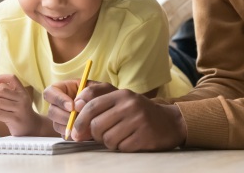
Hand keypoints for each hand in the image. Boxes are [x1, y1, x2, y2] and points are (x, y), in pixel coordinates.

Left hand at [0, 74, 40, 135]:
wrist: (32, 126)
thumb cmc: (20, 112)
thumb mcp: (15, 102)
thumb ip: (3, 96)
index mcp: (22, 91)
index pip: (12, 78)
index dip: (1, 77)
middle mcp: (22, 98)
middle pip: (2, 90)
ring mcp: (19, 108)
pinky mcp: (15, 119)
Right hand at [44, 80, 115, 136]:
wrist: (114, 111)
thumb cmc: (107, 96)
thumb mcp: (102, 89)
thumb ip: (91, 92)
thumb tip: (77, 104)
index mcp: (66, 88)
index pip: (50, 92)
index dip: (58, 99)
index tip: (71, 106)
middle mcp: (61, 103)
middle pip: (51, 110)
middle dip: (64, 116)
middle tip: (79, 119)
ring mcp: (63, 118)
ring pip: (56, 124)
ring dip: (70, 126)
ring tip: (86, 125)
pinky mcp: (68, 130)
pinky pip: (64, 135)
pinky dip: (74, 135)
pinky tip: (87, 132)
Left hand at [72, 87, 186, 151]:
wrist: (169, 122)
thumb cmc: (139, 113)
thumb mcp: (122, 102)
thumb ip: (99, 104)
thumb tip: (75, 115)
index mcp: (123, 94)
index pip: (92, 105)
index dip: (79, 120)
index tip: (74, 130)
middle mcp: (130, 105)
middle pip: (96, 125)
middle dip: (93, 135)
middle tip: (99, 136)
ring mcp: (138, 120)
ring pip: (107, 139)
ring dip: (109, 142)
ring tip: (119, 136)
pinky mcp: (144, 136)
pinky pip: (121, 148)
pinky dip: (122, 147)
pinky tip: (130, 140)